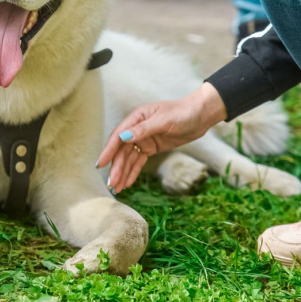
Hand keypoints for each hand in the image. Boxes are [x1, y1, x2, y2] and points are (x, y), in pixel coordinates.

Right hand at [97, 82, 227, 193]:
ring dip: (123, 172)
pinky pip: (139, 161)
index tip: (100, 164)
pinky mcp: (151, 147)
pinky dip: (133, 172)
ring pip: (129, 158)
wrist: (200, 115)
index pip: (118, 136)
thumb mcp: (164, 120)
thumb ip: (143, 129)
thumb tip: (124, 137)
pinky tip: (127, 183)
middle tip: (112, 184)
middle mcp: (136, 128)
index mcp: (136, 117)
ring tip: (117, 189)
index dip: (108, 151)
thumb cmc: (182, 113)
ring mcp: (144, 138)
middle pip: (122, 150)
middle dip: (116, 167)